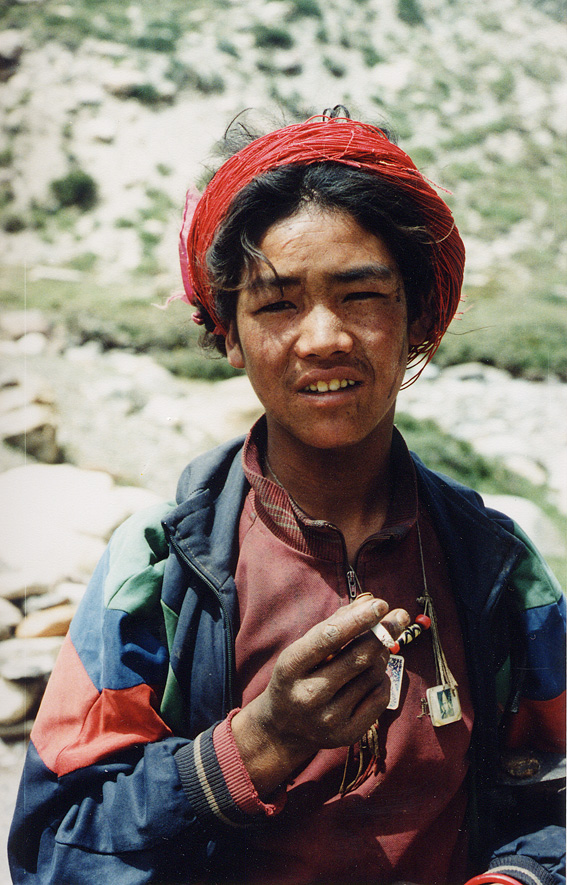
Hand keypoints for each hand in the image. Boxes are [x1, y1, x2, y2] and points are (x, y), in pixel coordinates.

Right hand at [231, 595, 409, 796]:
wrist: (284, 728)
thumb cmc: (299, 675)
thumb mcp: (304, 648)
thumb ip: (335, 623)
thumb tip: (370, 601)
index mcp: (291, 667)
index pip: (330, 637)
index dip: (358, 619)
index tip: (381, 604)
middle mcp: (308, 695)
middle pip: (358, 658)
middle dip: (384, 632)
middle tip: (400, 616)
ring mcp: (328, 718)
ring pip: (373, 675)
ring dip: (380, 655)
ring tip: (374, 650)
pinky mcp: (347, 735)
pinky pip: (380, 697)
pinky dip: (382, 679)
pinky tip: (372, 675)